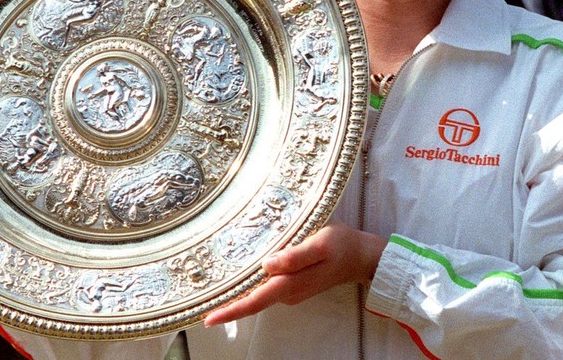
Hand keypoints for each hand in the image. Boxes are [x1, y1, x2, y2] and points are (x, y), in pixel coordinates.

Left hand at [204, 222, 386, 325]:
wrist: (363, 256)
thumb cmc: (343, 245)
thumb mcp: (320, 243)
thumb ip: (295, 256)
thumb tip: (267, 264)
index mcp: (291, 284)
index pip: (256, 300)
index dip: (231, 310)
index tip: (208, 318)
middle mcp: (288, 292)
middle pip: (252, 300)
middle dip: (227, 303)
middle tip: (200, 302)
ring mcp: (291, 290)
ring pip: (259, 293)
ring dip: (238, 293)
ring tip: (213, 287)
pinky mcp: (294, 283)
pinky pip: (267, 287)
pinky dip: (252, 284)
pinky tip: (241, 274)